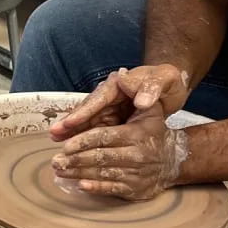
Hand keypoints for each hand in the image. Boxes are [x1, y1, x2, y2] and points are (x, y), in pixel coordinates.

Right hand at [50, 64, 189, 141]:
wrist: (172, 87)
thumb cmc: (167, 81)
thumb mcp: (164, 80)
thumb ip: (152, 89)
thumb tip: (141, 101)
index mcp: (118, 85)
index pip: (98, 98)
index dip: (84, 111)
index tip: (71, 121)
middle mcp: (110, 96)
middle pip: (87, 110)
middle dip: (71, 122)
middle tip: (55, 133)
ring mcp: (110, 108)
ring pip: (88, 121)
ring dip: (73, 131)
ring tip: (56, 140)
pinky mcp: (113, 119)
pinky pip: (96, 129)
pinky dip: (85, 137)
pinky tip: (74, 147)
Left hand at [51, 105, 189, 199]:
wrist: (173, 160)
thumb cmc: (153, 131)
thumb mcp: (151, 109)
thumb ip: (136, 92)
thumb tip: (123, 75)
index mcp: (136, 135)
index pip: (104, 137)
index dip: (83, 141)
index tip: (65, 144)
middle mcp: (136, 155)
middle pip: (100, 157)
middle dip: (75, 159)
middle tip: (56, 160)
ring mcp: (136, 175)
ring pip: (103, 174)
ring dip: (79, 174)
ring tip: (60, 172)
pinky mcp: (134, 190)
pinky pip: (112, 189)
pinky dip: (95, 188)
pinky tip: (80, 186)